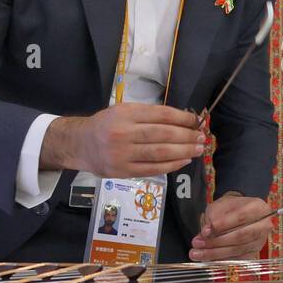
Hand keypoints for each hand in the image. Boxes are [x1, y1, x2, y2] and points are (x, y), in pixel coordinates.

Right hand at [41, 103, 204, 176]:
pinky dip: (171, 165)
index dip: (182, 118)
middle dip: (186, 136)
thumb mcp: (123, 111)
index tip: (196, 121)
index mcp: (125, 114)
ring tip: (198, 149)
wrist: (80, 144)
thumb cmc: (106, 125)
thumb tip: (182, 120)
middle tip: (202, 137)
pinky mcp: (123, 171)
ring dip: (183, 151)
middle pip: (163, 135)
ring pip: (160, 153)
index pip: (161, 115)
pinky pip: (153, 169)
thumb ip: (148, 115)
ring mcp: (123, 154)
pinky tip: (184, 160)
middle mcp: (124, 133)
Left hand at [189, 191, 272, 261]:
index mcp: (258, 208)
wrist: (241, 213)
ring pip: (237, 249)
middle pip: (240, 236)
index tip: (205, 231)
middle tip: (197, 244)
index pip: (240, 217)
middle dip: (216, 242)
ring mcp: (260, 241)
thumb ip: (213, 218)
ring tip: (197, 254)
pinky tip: (208, 259)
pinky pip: (237, 259)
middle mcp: (263, 225)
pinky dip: (222, 260)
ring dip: (215, 253)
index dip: (222, 225)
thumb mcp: (220, 206)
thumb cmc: (230, 208)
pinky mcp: (254, 252)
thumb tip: (205, 233)